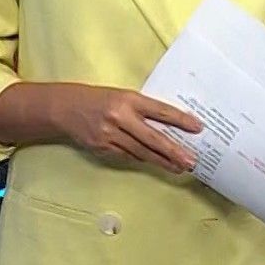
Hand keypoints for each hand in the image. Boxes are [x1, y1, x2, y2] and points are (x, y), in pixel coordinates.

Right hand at [52, 83, 202, 174]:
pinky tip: (155, 163)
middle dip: (174, 151)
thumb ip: (142, 109)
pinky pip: (128, 156)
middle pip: (152, 138)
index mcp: (128, 99)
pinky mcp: (103, 148)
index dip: (180, 120)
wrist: (66, 108)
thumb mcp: (122, 96)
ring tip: (179, 168)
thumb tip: (168, 126)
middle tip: (191, 161)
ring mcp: (110, 135)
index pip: (160, 111)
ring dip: (162, 161)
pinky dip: (142, 159)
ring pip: (141, 152)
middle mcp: (120, 117)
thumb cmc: (100, 100)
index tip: (198, 128)